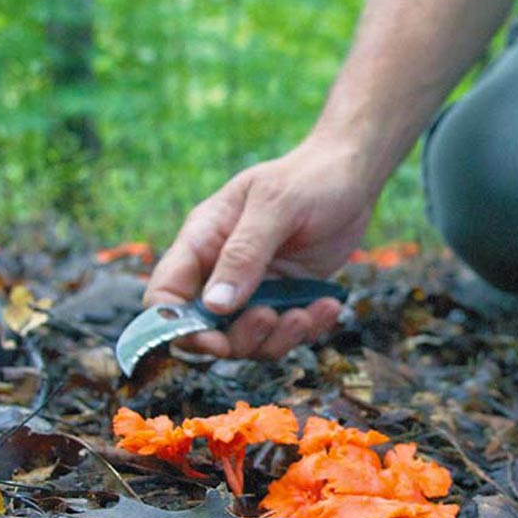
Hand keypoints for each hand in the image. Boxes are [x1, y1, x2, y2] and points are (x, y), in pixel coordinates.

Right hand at [144, 137, 374, 359]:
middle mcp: (222, 269)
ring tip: (305, 314)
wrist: (351, 176)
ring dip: (276, 338)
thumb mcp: (275, 205)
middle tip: (270, 317)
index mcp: (203, 240)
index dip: (177, 327)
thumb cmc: (308, 178)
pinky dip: (306, 329)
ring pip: (247, 339)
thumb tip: (215, 304)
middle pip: (206, 329)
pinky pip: (285, 332)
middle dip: (237, 338)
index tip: (214, 341)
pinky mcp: (286, 298)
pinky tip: (328, 306)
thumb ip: (244, 253)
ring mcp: (255, 287)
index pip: (166, 294)